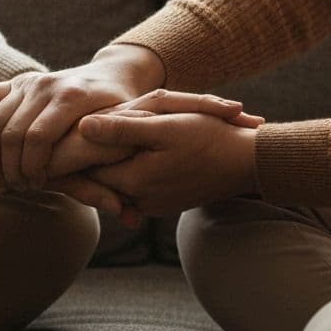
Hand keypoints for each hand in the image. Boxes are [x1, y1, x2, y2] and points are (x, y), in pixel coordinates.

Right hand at [0, 44, 164, 190]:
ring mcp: (28, 81)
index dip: (32, 167)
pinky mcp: (15, 81)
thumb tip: (131, 220)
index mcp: (72, 97)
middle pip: (12, 132)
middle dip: (10, 166)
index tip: (38, 185)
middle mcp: (47, 85)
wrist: (113, 74)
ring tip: (0, 179)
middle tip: (17, 187)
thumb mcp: (118, 146)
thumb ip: (115, 180)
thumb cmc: (117, 119)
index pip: (38, 136)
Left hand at [79, 111, 259, 217]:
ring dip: (120, 160)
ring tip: (127, 137)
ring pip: (122, 180)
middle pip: (104, 174)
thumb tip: (83, 126)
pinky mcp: (167, 203)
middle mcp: (140, 200)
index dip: (83, 144)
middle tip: (100, 127)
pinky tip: (147, 150)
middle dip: (101, 152)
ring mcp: (155, 205)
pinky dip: (137, 170)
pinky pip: (140, 188)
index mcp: (134, 180)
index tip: (83, 124)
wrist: (246, 162)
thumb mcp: (165, 126)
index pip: (89, 166)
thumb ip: (122, 129)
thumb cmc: (208, 137)